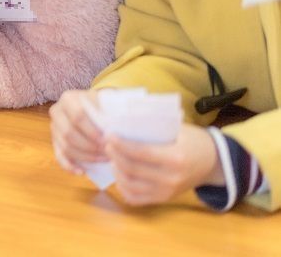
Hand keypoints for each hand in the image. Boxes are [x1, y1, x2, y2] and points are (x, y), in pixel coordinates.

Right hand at [49, 89, 105, 174]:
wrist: (93, 107)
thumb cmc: (102, 106)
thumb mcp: (106, 102)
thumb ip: (109, 110)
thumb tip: (118, 127)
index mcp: (68, 99)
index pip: (77, 116)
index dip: (92, 131)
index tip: (107, 141)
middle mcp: (57, 112)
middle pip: (69, 134)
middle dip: (90, 147)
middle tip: (108, 153)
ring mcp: (54, 128)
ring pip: (65, 147)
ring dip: (85, 157)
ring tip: (103, 160)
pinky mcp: (55, 142)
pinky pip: (59, 157)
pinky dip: (69, 166)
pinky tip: (82, 172)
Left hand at [106, 124, 224, 205]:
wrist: (213, 163)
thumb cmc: (194, 141)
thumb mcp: (178, 128)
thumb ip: (154, 125)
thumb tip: (123, 120)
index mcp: (175, 158)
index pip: (140, 152)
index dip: (121, 144)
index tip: (108, 135)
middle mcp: (171, 178)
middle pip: (132, 168)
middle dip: (114, 155)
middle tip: (106, 144)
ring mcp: (167, 192)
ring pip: (130, 184)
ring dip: (116, 171)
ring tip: (112, 158)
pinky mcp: (164, 199)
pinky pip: (136, 198)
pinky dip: (123, 187)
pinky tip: (120, 174)